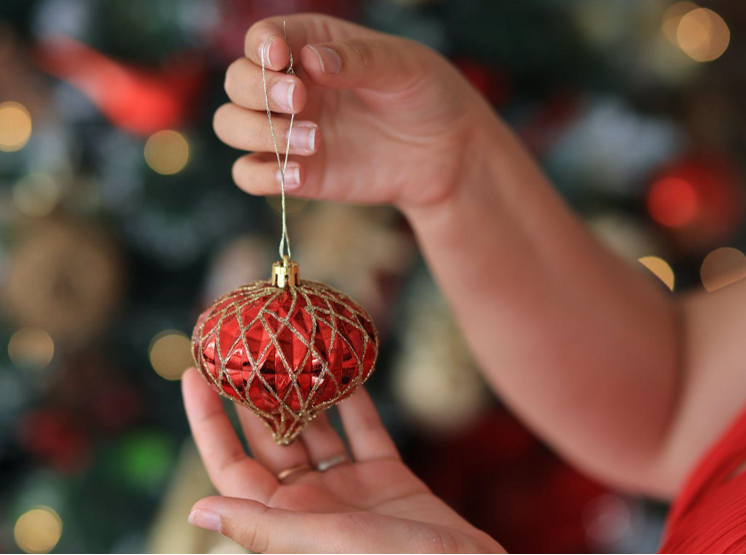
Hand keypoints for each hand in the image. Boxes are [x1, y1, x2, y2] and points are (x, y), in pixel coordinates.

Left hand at [182, 369, 502, 552]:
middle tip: (246, 344)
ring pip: (317, 428)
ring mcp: (349, 488)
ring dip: (305, 389)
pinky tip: (346, 367)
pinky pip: (364, 430)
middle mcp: (311, 503)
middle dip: (256, 392)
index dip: (208, 422)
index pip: (231, 467)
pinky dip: (355, 400)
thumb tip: (197, 508)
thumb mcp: (326, 543)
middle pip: (272, 438)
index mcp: (285, 522)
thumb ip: (265, 526)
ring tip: (292, 345)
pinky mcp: (387, 476)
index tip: (195, 374)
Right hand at [215, 14, 494, 208]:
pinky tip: (297, 174)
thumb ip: (358, 59)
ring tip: (315, 141)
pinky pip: (249, 175)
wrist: (445, 154)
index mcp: (311, 46)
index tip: (283, 60)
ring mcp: (288, 131)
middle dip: (257, 91)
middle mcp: (291, 86)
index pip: (263, 38)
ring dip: (259, 133)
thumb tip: (310, 61)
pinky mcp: (295, 173)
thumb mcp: (402, 66)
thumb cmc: (425, 96)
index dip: (261, 47)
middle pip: (236, 81)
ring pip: (231, 126)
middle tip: (300, 101)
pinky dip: (261, 176)